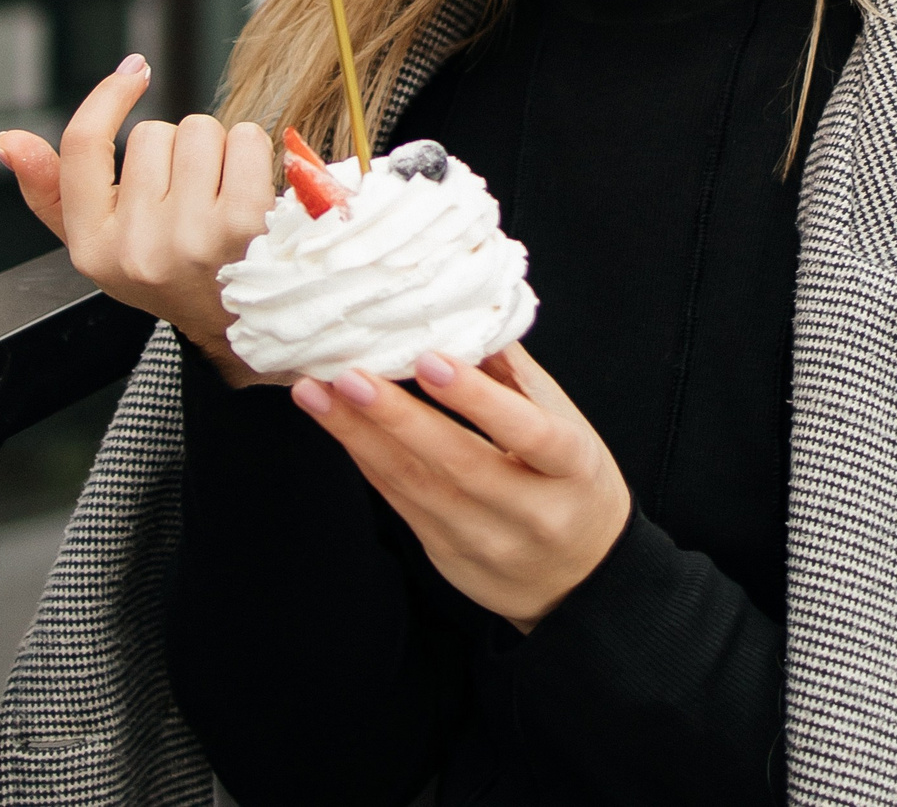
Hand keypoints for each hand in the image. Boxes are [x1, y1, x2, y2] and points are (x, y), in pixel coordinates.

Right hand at [0, 54, 275, 384]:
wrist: (240, 323)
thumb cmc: (171, 274)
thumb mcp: (101, 244)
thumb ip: (51, 191)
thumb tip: (6, 141)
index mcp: (93, 247)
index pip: (82, 146)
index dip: (107, 98)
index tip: (132, 72)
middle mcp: (138, 245)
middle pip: (153, 132)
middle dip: (175, 149)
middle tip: (190, 195)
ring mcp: (192, 235)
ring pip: (200, 130)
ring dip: (216, 148)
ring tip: (219, 194)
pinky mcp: (246, 223)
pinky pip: (244, 138)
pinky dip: (250, 152)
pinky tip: (249, 190)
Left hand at [295, 344, 632, 630]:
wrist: (578, 577)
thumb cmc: (572, 482)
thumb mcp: (567, 425)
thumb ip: (515, 377)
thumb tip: (461, 320)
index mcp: (572, 469)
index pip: (528, 432)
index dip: (478, 398)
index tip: (430, 360)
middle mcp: (531, 511)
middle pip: (459, 464)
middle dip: (396, 418)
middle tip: (349, 376)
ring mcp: (486, 540)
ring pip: (415, 486)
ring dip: (359, 437)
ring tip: (317, 394)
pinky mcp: (447, 556)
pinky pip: (400, 502)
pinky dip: (365, 459)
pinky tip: (337, 425)